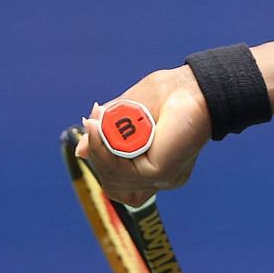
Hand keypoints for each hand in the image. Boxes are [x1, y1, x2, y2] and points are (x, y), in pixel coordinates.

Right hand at [76, 66, 211, 206]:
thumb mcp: (125, 115)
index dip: (101, 163)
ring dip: (98, 152)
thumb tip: (79, 154)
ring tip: (96, 124)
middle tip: (93, 123)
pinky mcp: (162, 172)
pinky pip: (122, 172)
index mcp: (155, 168)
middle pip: (113, 186)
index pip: (119, 186)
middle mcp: (161, 178)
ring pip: (114, 181)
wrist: (194, 86)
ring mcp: (162, 178)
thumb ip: (105, 136)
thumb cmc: (167, 95)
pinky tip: (102, 130)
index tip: (93, 127)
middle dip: (97, 155)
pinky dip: (106, 153)